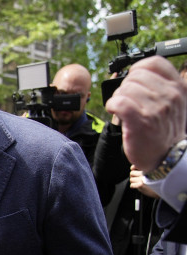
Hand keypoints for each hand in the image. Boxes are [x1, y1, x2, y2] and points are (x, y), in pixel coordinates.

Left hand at [105, 56, 186, 172]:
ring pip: (124, 89)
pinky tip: (115, 110)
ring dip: (119, 98)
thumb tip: (136, 71)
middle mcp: (169, 95)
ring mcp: (155, 108)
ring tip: (124, 109)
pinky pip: (118, 101)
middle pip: (135, 75)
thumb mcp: (173, 102)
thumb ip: (160, 85)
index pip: (155, 63)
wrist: (167, 155)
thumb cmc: (164, 129)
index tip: (134, 80)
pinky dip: (112, 105)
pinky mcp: (139, 120)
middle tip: (129, 101)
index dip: (138, 68)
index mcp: (178, 87)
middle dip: (126, 87)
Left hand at [130, 166, 159, 198]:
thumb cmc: (162, 181)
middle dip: (133, 176)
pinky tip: (137, 187)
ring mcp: (141, 179)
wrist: (165, 189)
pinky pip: (132, 185)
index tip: (133, 169)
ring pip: (131, 179)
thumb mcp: (158, 172)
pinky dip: (133, 186)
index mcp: (148, 169)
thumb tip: (146, 167)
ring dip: (133, 181)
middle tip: (136, 178)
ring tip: (137, 183)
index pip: (135, 166)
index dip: (133, 168)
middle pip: (132, 173)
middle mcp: (144, 173)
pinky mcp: (140, 185)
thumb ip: (152, 169)